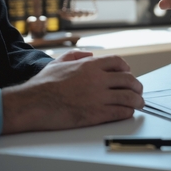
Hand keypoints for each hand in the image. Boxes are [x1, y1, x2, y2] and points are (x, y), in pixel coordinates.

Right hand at [2, 50, 143, 133]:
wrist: (32, 104)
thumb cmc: (42, 85)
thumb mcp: (58, 62)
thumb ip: (76, 55)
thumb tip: (89, 55)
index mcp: (90, 66)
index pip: (118, 63)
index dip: (127, 69)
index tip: (128, 74)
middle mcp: (98, 80)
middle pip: (129, 80)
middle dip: (137, 86)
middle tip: (138, 91)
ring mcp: (98, 97)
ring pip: (129, 97)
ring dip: (137, 100)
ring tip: (139, 103)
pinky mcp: (96, 114)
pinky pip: (120, 112)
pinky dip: (127, 112)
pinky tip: (127, 112)